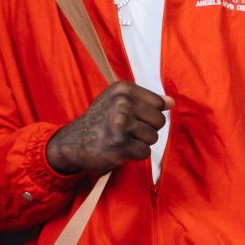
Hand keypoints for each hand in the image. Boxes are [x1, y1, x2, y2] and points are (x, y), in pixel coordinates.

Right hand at [47, 81, 171, 174]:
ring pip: (153, 137)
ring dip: (140, 143)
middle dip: (147, 130)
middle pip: (159, 121)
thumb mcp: (119, 102)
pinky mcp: (119, 144)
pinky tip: (120, 149)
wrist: (73, 143)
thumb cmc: (101, 121)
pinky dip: (135, 154)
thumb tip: (171, 102)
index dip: (149, 115)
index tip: (131, 117)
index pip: (159, 103)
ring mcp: (120, 123)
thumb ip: (146, 101)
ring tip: (122, 139)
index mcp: (123, 89)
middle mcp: (122, 103)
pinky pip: (145, 151)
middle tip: (126, 132)